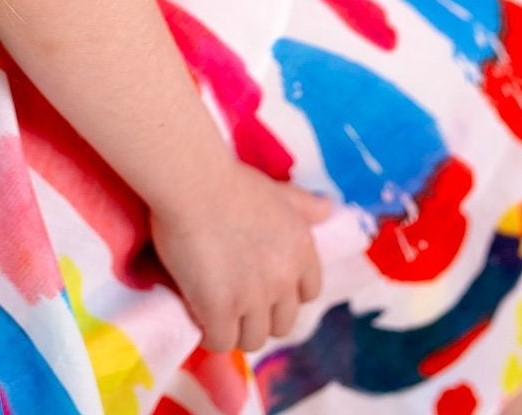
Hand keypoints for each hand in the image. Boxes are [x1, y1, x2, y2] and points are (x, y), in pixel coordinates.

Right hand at [149, 163, 328, 353]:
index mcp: (302, 249)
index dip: (286, 293)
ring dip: (235, 329)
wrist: (193, 181)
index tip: (264, 286)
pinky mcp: (220, 309)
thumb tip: (328, 209)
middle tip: (236, 301)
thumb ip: (304, 204)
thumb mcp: (277, 190)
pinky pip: (221, 342)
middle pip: (282, 323)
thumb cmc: (228, 179)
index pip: (308, 293)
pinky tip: (197, 315)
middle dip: (261, 316)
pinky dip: (210, 334)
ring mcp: (254, 297)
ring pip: (253, 339)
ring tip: (214, 312)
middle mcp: (285, 277)